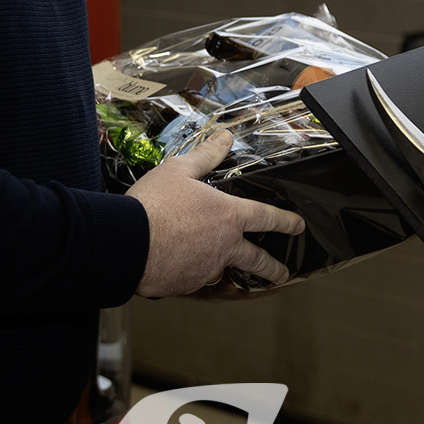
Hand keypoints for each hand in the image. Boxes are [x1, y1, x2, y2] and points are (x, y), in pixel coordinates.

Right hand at [129, 130, 306, 296]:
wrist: (126, 242)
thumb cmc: (152, 205)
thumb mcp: (179, 169)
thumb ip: (205, 155)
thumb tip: (224, 139)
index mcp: (228, 216)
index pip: (266, 217)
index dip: (286, 221)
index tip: (297, 226)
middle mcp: (224, 246)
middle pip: (258, 260)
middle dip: (273, 268)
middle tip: (282, 273)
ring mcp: (207, 268)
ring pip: (223, 271)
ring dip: (227, 270)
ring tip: (229, 272)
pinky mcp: (187, 284)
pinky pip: (196, 279)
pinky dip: (194, 274)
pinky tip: (184, 267)